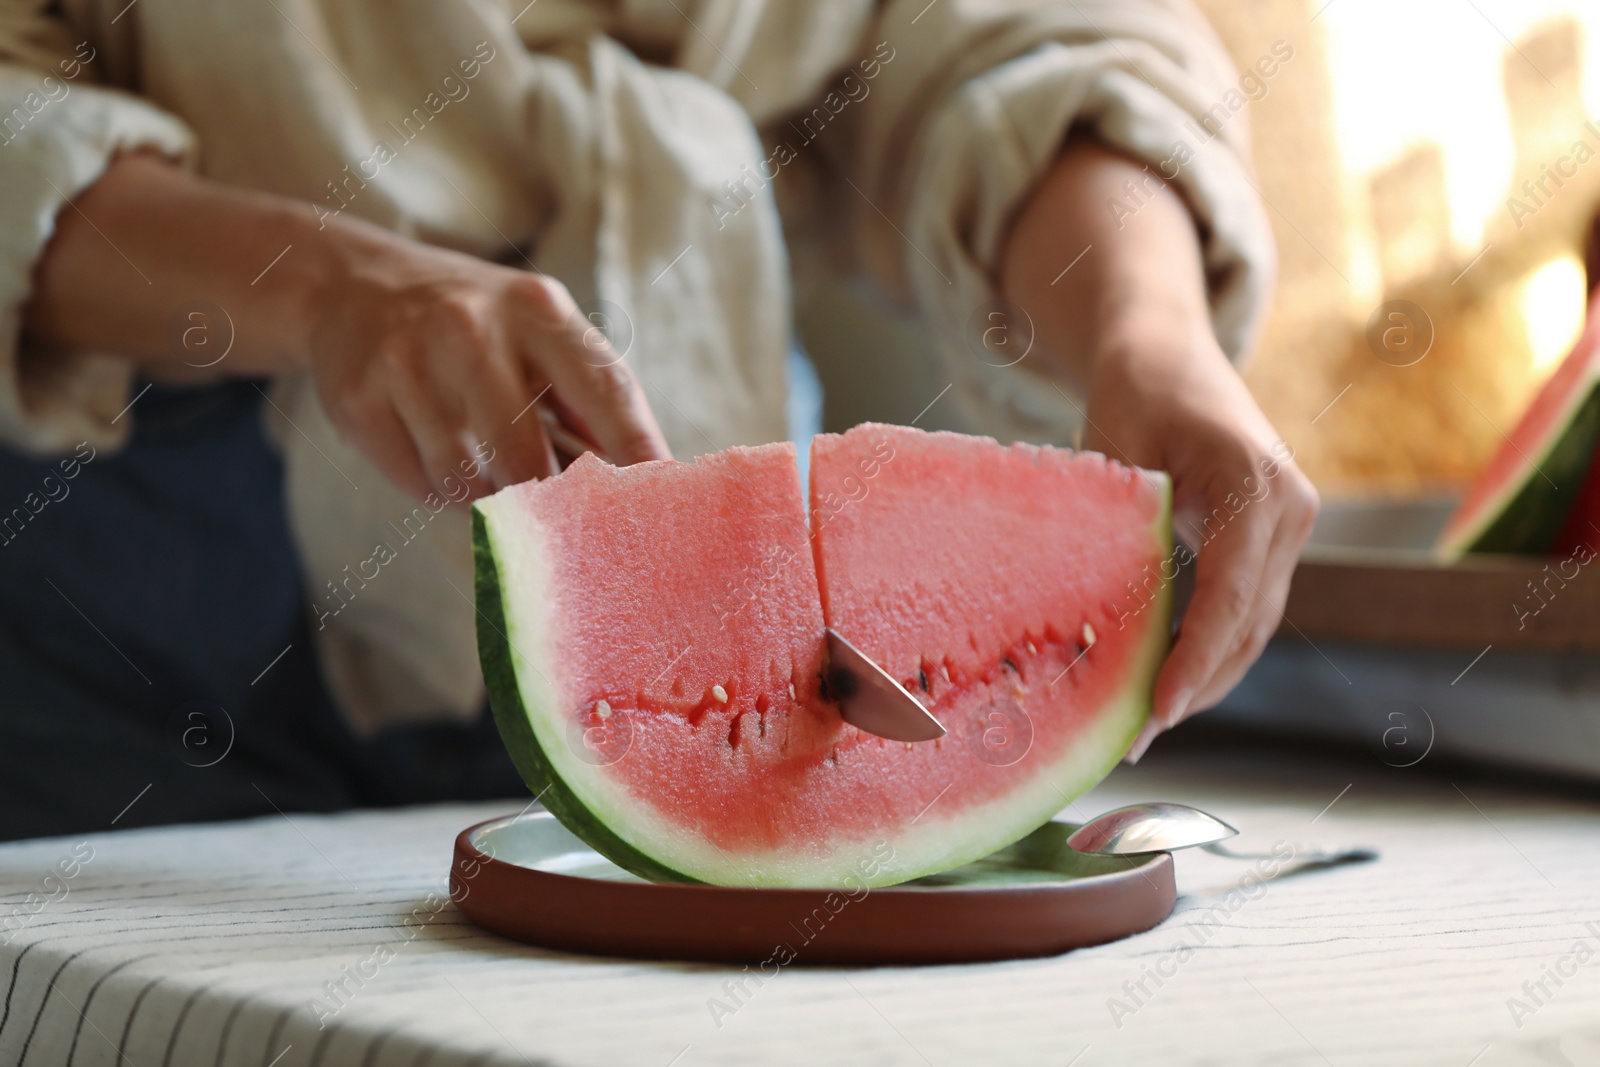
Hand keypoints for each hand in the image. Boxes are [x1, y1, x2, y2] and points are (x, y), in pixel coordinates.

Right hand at [305, 239, 670, 500]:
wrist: (352, 287)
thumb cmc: (474, 327)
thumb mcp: (537, 333)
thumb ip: (587, 399)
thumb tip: (642, 478)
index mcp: (536, 309)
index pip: (604, 389)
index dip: (636, 451)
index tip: (658, 505)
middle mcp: (470, 328)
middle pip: (525, 456)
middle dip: (542, 497)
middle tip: (550, 511)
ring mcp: (408, 362)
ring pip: (467, 481)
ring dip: (484, 493)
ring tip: (479, 458)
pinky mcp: (359, 399)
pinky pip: (420, 483)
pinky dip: (436, 487)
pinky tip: (432, 448)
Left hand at [1085, 327, 1317, 758]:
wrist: (1168, 350)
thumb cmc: (1134, 389)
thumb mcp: (1116, 449)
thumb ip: (1121, 526)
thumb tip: (1103, 623)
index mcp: (1257, 482)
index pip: (1231, 594)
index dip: (1196, 659)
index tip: (1157, 710)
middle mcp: (1289, 508)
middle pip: (1250, 624)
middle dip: (1197, 686)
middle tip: (1138, 736)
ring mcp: (1290, 526)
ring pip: (1254, 626)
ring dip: (1205, 678)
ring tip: (1146, 723)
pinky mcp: (1273, 538)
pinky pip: (1245, 607)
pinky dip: (1208, 647)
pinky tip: (1164, 681)